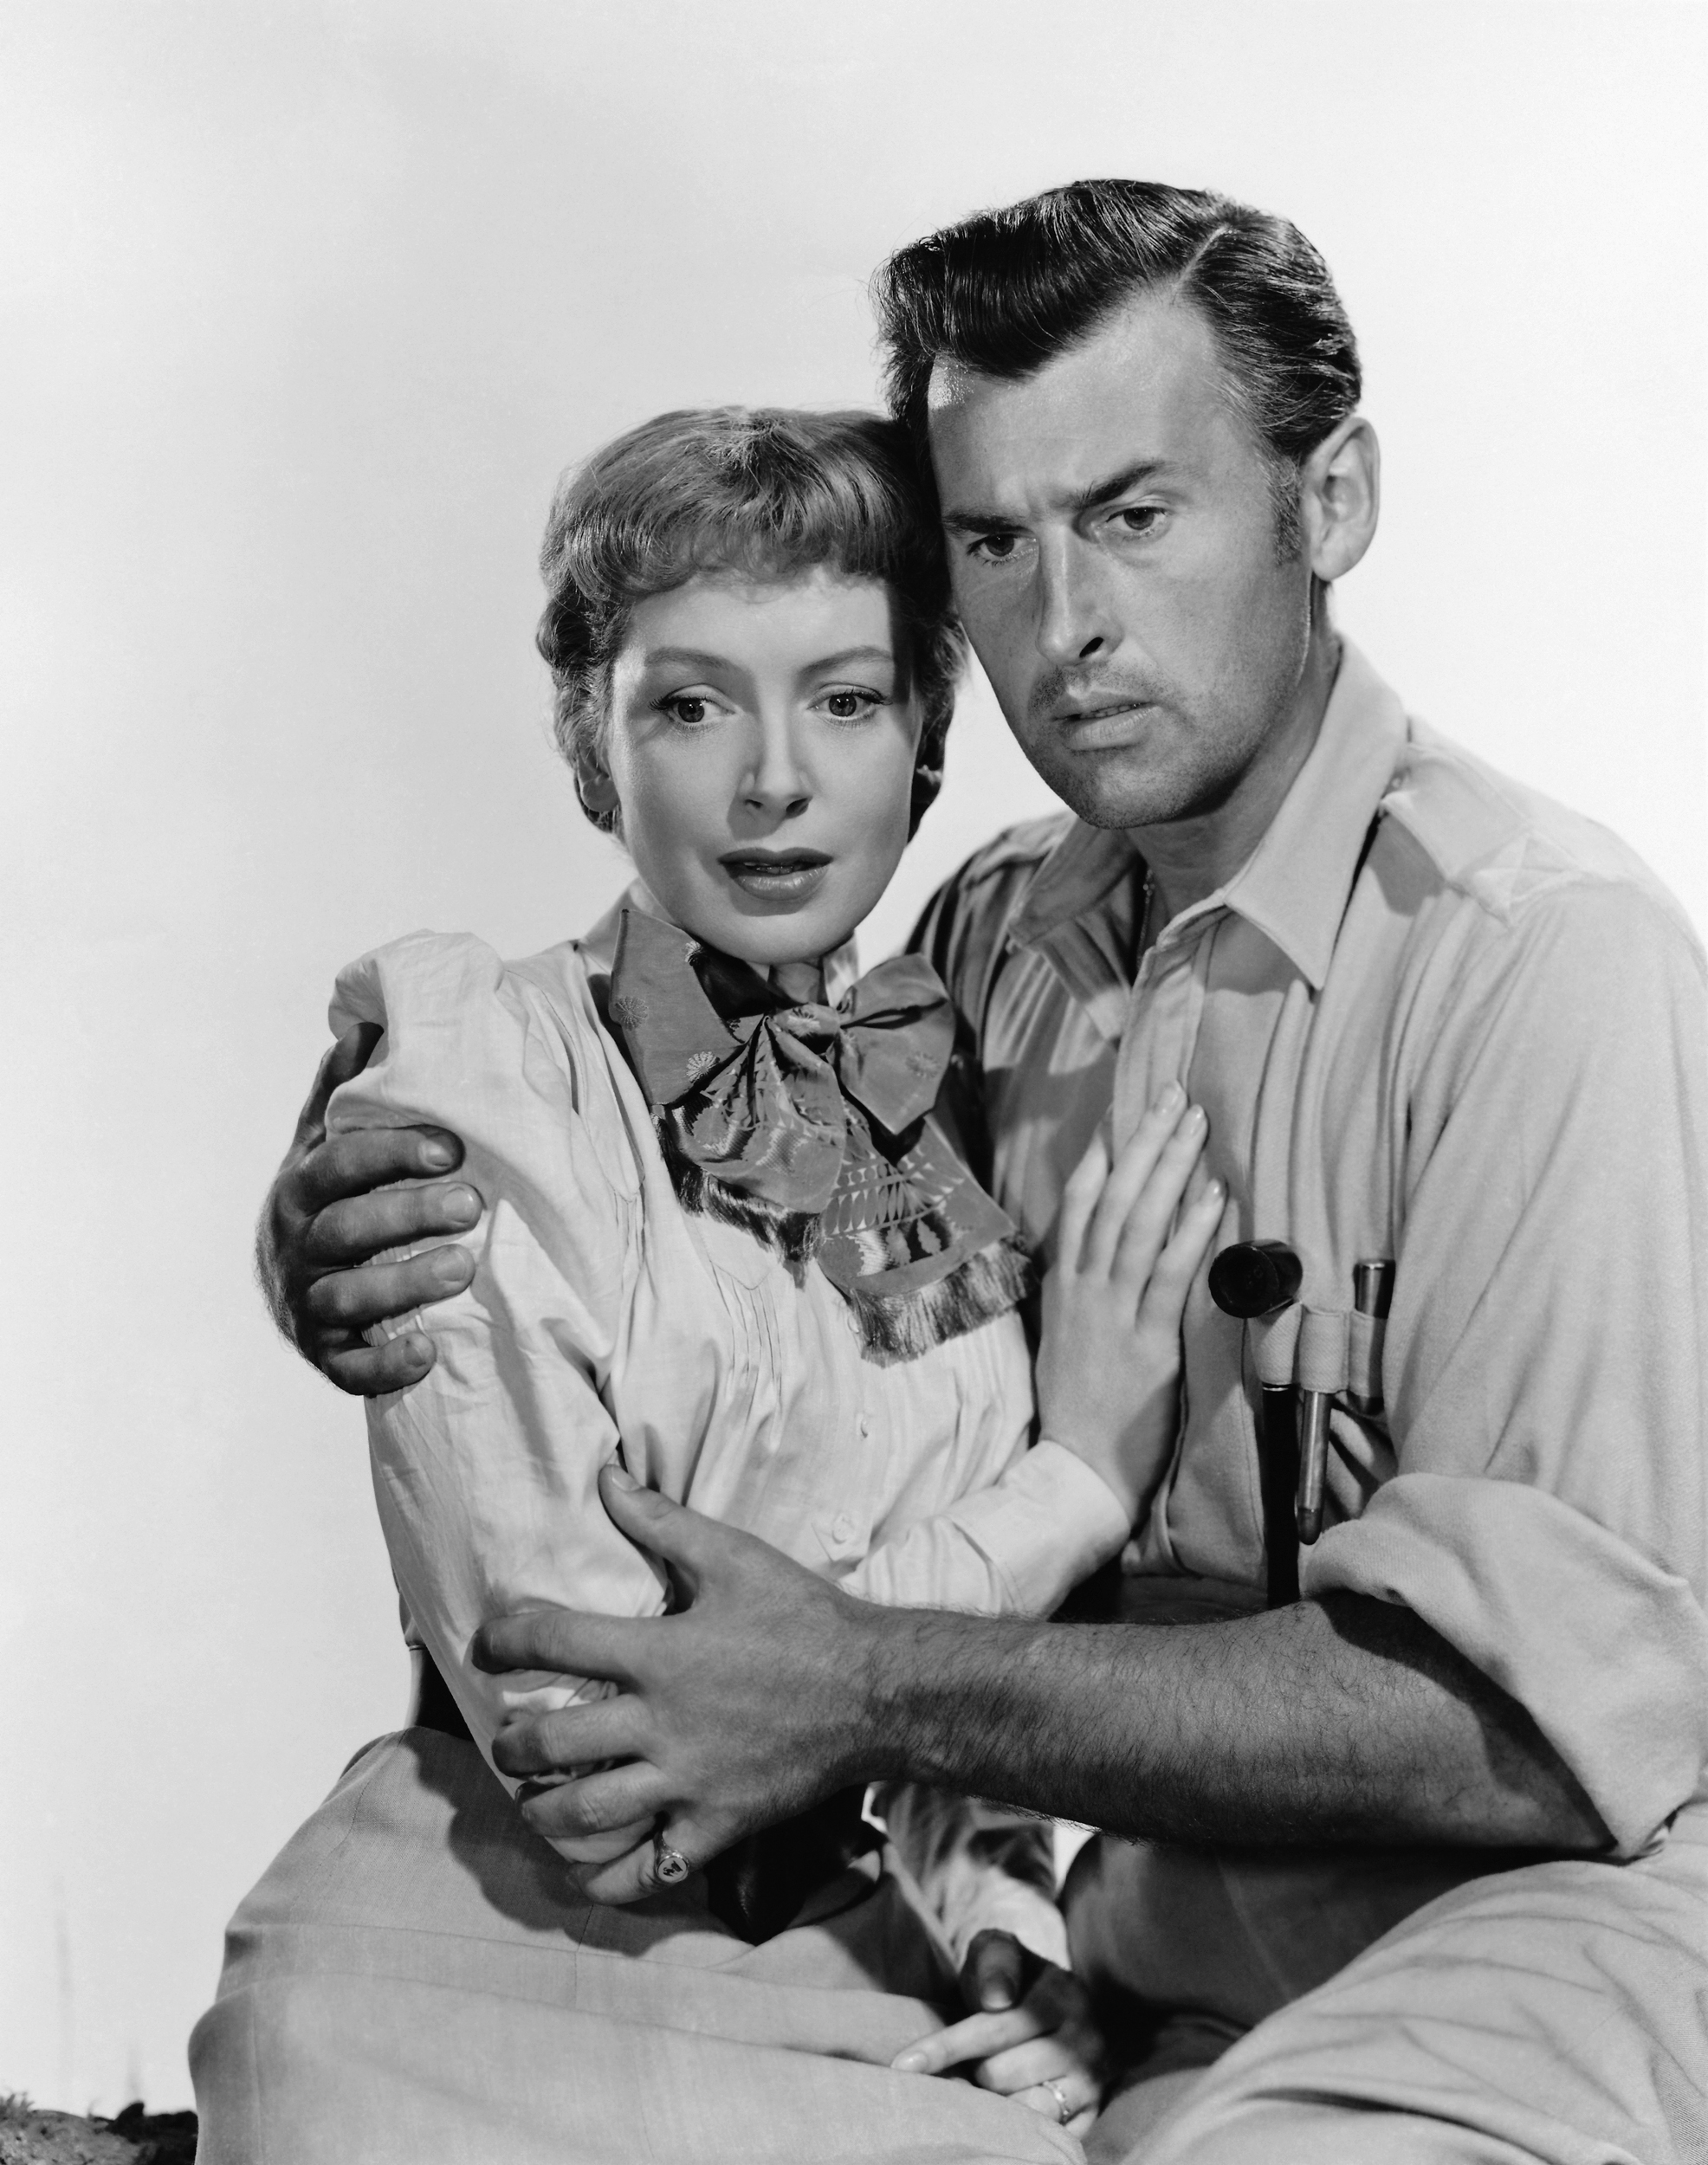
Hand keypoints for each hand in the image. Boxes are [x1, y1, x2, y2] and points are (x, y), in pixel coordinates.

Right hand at [258, 1024, 485, 1393]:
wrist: (286, 1287)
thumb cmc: (325, 1202)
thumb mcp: (323, 1146)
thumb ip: (342, 1095)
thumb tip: (365, 1023)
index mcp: (302, 1186)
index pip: (340, 1163)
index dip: (392, 1153)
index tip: (453, 1147)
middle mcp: (297, 1245)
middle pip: (346, 1229)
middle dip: (408, 1214)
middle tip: (473, 1205)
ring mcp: (307, 1304)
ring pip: (347, 1299)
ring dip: (404, 1284)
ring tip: (463, 1268)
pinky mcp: (324, 1356)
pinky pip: (349, 1369)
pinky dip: (386, 1365)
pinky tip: (429, 1351)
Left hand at [475, 1465, 875, 1901]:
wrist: (878, 1692)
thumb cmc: (805, 1618)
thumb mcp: (736, 1557)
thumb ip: (663, 1521)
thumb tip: (607, 1477)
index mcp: (660, 1653)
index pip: (556, 1643)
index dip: (507, 1642)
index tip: (487, 1648)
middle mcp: (662, 1724)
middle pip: (554, 1745)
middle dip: (514, 1747)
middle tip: (508, 1745)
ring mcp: (687, 1782)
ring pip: (585, 1814)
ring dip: (542, 1812)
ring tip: (534, 1802)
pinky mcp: (715, 1826)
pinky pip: (646, 1869)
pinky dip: (606, 1880)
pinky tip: (585, 1873)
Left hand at [890, 1930, 1104, 2136]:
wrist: (1056, 2008)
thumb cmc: (1013, 1980)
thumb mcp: (998, 1951)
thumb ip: (994, 1962)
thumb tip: (996, 1998)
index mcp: (1062, 1994)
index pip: (993, 2028)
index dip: (945, 2048)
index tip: (903, 2067)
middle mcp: (1085, 2040)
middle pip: (1000, 2075)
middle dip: (972, 2073)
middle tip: (967, 2066)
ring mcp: (1091, 2081)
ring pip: (1024, 2110)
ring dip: (993, 2104)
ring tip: (986, 2088)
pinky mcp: (1091, 2115)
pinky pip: (1046, 2136)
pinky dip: (1018, 2130)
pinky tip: (1004, 2118)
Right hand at [1035, 1085, 1223, 1521]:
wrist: (1076, 1467)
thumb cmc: (1078, 1405)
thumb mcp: (1066, 1335)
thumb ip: (1083, 1288)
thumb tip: (1103, 1250)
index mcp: (1063, 1283)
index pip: (1079, 1200)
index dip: (1104, 1150)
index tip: (1126, 1107)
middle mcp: (1083, 1287)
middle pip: (1113, 1196)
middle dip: (1145, 1140)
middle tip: (1175, 1094)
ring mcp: (1111, 1311)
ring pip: (1138, 1222)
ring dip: (1169, 1166)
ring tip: (1196, 1124)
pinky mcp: (1145, 1341)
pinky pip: (1168, 1273)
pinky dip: (1190, 1229)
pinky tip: (1212, 1195)